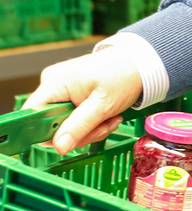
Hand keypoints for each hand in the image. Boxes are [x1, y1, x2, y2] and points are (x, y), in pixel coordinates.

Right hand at [22, 48, 142, 153]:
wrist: (140, 63)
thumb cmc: (124, 75)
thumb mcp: (103, 105)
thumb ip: (79, 126)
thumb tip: (58, 147)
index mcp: (54, 83)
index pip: (32, 114)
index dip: (45, 132)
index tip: (66, 141)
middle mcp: (53, 85)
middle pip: (52, 124)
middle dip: (80, 132)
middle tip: (103, 127)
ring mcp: (63, 91)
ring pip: (66, 125)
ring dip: (91, 129)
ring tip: (110, 118)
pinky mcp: (73, 96)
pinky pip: (75, 118)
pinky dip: (93, 122)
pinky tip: (108, 116)